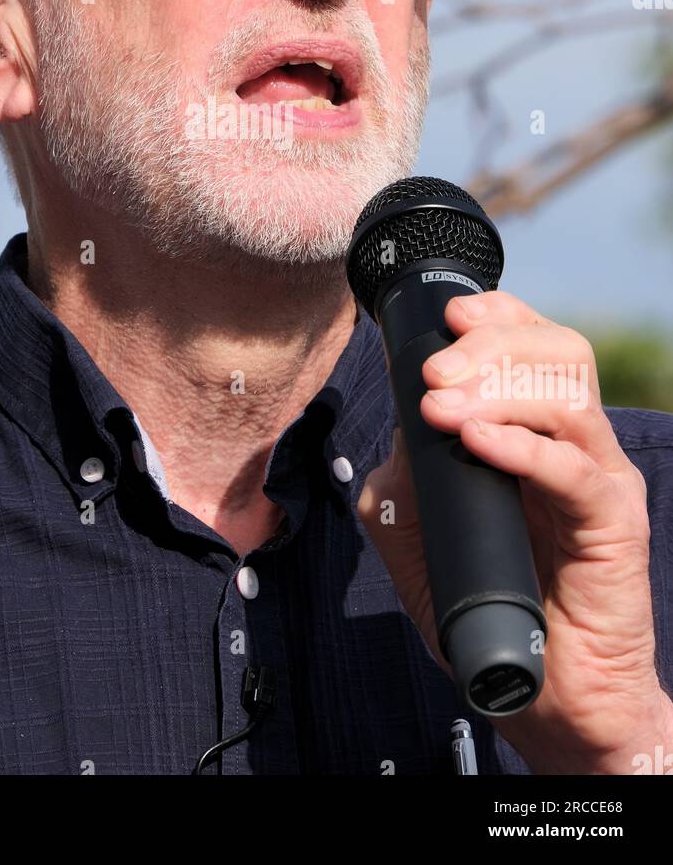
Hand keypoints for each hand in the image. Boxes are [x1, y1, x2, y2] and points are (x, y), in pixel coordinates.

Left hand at [357, 289, 672, 773]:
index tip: (449, 316)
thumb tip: (395, 429)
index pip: (533, 340)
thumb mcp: (423, 534)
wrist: (545, 695)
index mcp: (538, 429)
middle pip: (557, 350)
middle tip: (433, 372)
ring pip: (569, 397)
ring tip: (441, 408)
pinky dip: (524, 448)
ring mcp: (599, 479)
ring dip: (497, 389)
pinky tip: (478, 443)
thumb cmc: (489, 605)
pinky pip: (576, 471)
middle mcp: (576, 442)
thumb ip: (407, 478)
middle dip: (489, 345)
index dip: (496, 315)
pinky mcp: (614, 526)